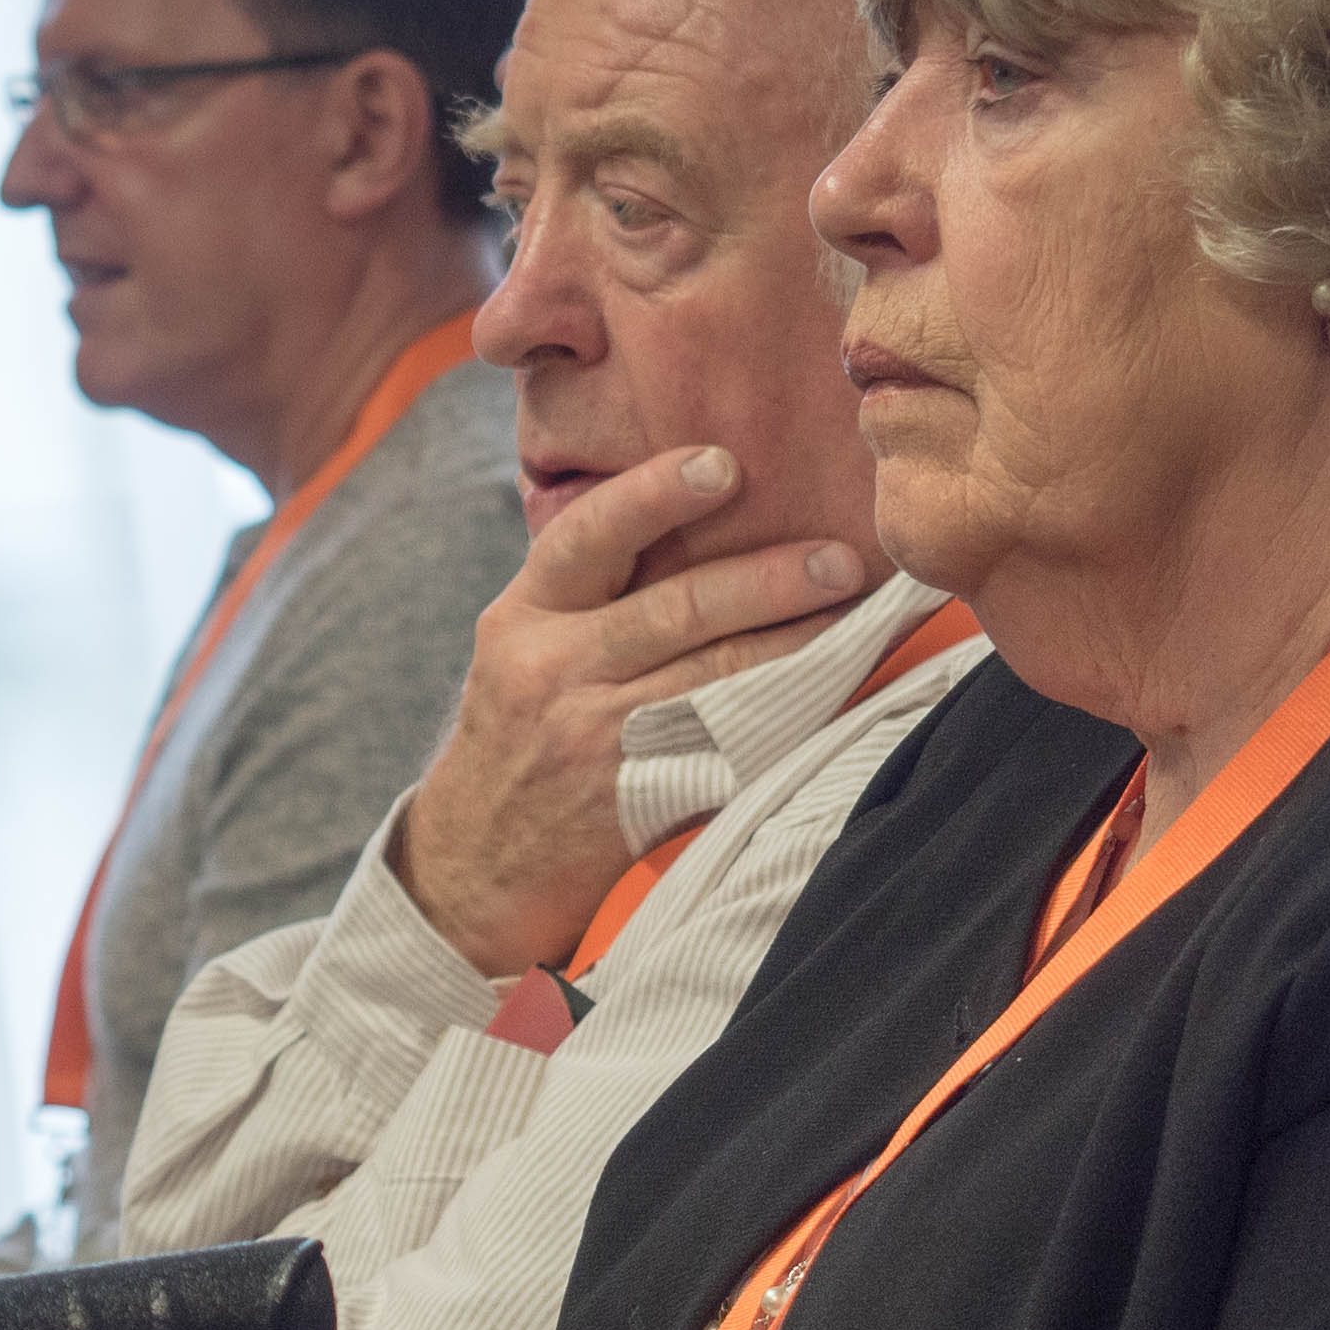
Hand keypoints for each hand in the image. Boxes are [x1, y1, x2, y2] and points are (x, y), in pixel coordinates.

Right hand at [390, 446, 864, 977]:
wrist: (475, 864)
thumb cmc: (518, 733)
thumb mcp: (521, 647)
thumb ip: (585, 588)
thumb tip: (690, 510)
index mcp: (524, 615)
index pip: (587, 536)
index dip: (656, 494)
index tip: (723, 465)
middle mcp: (553, 670)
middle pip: (676, 610)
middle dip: (767, 579)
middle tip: (839, 559)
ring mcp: (595, 739)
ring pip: (714, 679)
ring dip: (794, 644)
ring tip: (854, 616)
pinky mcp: (634, 799)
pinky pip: (723, 747)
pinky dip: (779, 716)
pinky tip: (829, 693)